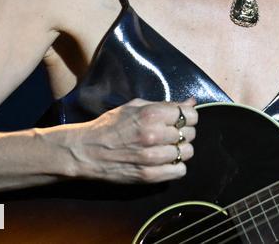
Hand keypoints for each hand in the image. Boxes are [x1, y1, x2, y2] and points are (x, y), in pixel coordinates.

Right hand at [64, 97, 197, 183]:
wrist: (86, 151)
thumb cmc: (110, 126)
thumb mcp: (135, 107)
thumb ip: (166, 104)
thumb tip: (191, 102)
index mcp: (151, 114)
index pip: (190, 114)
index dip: (188, 117)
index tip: (181, 120)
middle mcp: (154, 134)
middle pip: (190, 134)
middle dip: (183, 133)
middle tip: (170, 135)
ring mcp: (152, 157)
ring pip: (187, 152)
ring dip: (180, 150)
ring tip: (167, 149)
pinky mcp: (148, 176)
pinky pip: (180, 171)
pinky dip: (176, 167)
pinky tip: (165, 162)